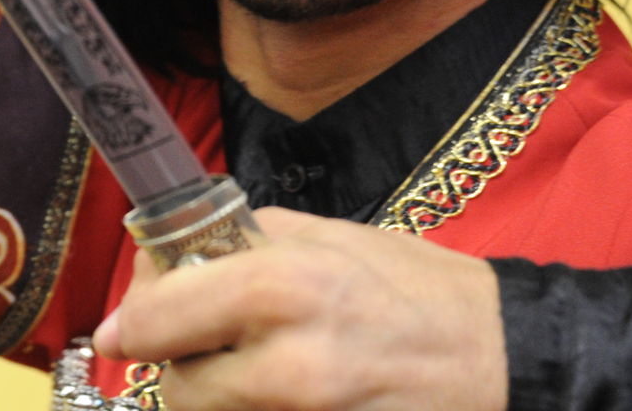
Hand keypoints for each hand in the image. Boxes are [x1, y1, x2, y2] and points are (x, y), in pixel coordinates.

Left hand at [92, 208, 505, 410]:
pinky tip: (285, 396)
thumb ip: (250, 243)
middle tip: (204, 348)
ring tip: (256, 370)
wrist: (506, 360)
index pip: (160, 318)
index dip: (134, 324)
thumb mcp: (333, 237)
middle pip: (178, 387)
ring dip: (217, 400)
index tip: (125, 328)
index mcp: (283, 286)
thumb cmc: (420, 290)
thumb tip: (178, 259)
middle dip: (182, 368)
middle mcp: (288, 361)